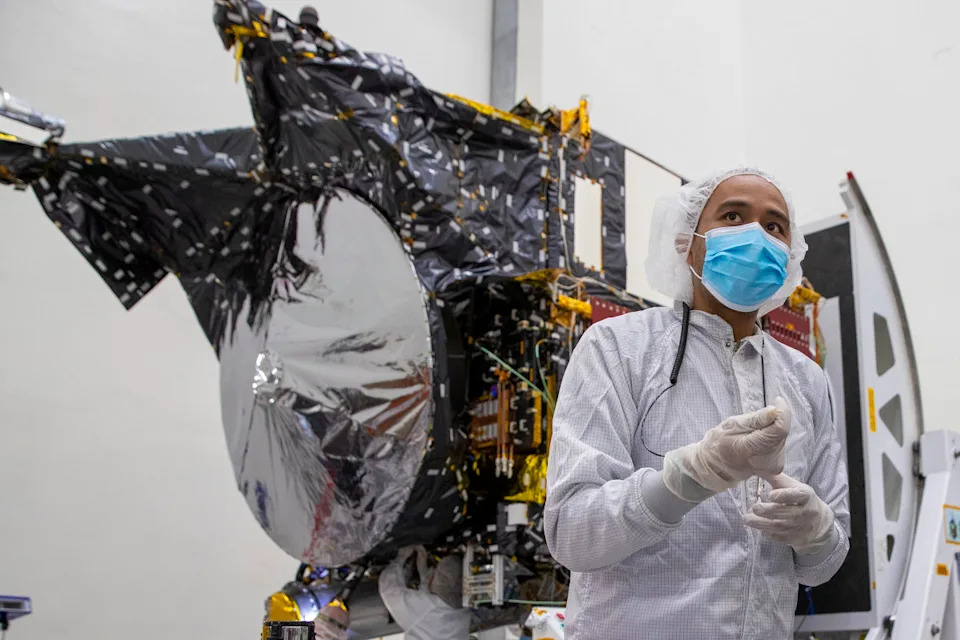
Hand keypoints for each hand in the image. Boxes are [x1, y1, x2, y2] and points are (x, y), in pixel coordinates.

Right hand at [662, 396, 791, 501]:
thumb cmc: (721, 442)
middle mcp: (766, 462)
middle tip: (752, 426)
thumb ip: (755, 419)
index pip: (779, 429)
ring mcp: (773, 466)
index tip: (777, 401)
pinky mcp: (778, 466)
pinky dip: (772, 438)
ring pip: (781, 437)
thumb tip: (775, 410)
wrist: (719, 465)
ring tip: (752, 436)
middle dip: (772, 422)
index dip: (782, 412)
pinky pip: (781, 443)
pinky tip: (759, 442)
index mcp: (752, 450)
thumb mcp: (732, 425)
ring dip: (770, 430)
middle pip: (780, 431)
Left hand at [743, 473, 835, 554]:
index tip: (770, 495)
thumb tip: (756, 466)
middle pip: (786, 513)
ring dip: (762, 523)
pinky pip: (780, 537)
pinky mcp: (797, 539)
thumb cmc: (800, 499)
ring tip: (748, 519)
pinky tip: (759, 528)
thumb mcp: (793, 486)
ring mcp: (802, 527)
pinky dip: (768, 533)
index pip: (797, 495)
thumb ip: (776, 478)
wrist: (818, 521)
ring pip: (781, 526)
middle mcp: (806, 512)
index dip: (784, 495)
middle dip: (768, 511)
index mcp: (806, 496)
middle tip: (754, 508)